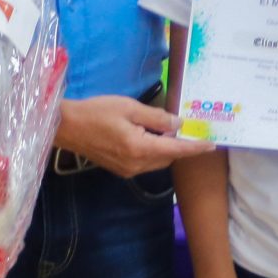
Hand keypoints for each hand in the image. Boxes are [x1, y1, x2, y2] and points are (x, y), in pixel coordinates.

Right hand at [57, 94, 212, 177]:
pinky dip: (153, 151)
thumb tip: (179, 123)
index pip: (176, 149)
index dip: (195, 147)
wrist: (65, 127)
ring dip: (166, 148)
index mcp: (141, 149)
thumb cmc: (96, 112)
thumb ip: (157, 117)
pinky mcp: (120, 169)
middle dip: (180, 145)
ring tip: (167, 129)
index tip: (211, 144)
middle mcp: (137, 164)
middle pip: (168, 157)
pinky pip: (145, 163)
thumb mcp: (129, 108)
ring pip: (157, 161)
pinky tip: (150, 136)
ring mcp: (127, 170)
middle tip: (186, 127)